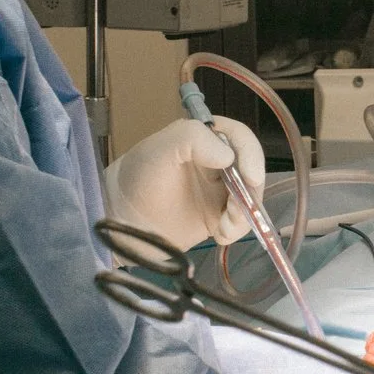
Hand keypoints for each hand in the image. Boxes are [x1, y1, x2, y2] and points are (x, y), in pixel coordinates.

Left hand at [104, 116, 264, 246]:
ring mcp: (218, 191)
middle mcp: (216, 162)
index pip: (239, 138)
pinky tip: (219, 235)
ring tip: (224, 227)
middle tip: (236, 211)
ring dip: (244, 213)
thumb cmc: (136, 179)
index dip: (250, 155)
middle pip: (251, 169)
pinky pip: (240, 221)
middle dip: (250, 191)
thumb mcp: (158, 150)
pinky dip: (236, 229)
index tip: (250, 177)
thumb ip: (191, 139)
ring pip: (250, 197)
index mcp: (204, 140)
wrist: (121, 221)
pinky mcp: (217, 216)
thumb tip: (228, 155)